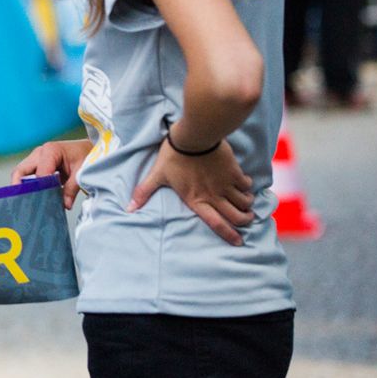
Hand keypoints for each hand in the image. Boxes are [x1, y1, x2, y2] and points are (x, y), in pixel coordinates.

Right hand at [11, 139, 91, 208]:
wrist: (87, 149)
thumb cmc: (85, 155)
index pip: (39, 174)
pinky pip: (27, 175)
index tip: (41, 202)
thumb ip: (72, 189)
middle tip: (21, 203)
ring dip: (23, 187)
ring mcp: (36, 157)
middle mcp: (39, 152)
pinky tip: (33, 197)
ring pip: (21, 173)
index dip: (39, 189)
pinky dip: (27, 186)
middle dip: (19, 187)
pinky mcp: (36, 164)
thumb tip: (65, 204)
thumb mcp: (81, 172)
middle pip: (20, 171)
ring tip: (27, 202)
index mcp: (51, 150)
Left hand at [128, 139, 254, 244]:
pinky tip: (243, 184)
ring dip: (247, 204)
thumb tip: (129, 209)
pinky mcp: (234, 172)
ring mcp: (225, 184)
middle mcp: (213, 195)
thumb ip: (144, 192)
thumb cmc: (173, 155)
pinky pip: (247, 185)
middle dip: (244, 220)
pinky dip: (247, 188)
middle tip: (245, 219)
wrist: (193, 136)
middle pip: (236, 216)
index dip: (229, 235)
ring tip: (245, 202)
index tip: (238, 241)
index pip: (216, 223)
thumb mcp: (157, 175)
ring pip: (245, 202)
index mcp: (196, 200)